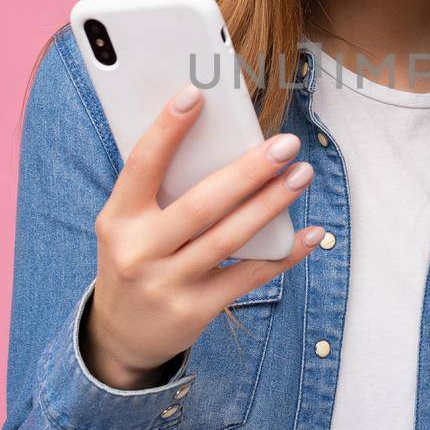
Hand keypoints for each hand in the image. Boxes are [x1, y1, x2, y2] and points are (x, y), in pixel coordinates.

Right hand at [82, 83, 322, 389]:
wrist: (121, 335)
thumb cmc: (135, 258)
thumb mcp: (129, 224)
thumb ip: (161, 190)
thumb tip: (219, 140)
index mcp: (118, 219)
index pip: (142, 166)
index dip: (166, 130)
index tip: (195, 94)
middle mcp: (139, 252)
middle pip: (201, 205)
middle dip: (248, 172)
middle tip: (285, 144)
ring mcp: (167, 285)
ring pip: (229, 238)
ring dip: (271, 204)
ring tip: (301, 174)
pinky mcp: (195, 310)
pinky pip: (248, 276)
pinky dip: (284, 254)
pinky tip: (311, 233)